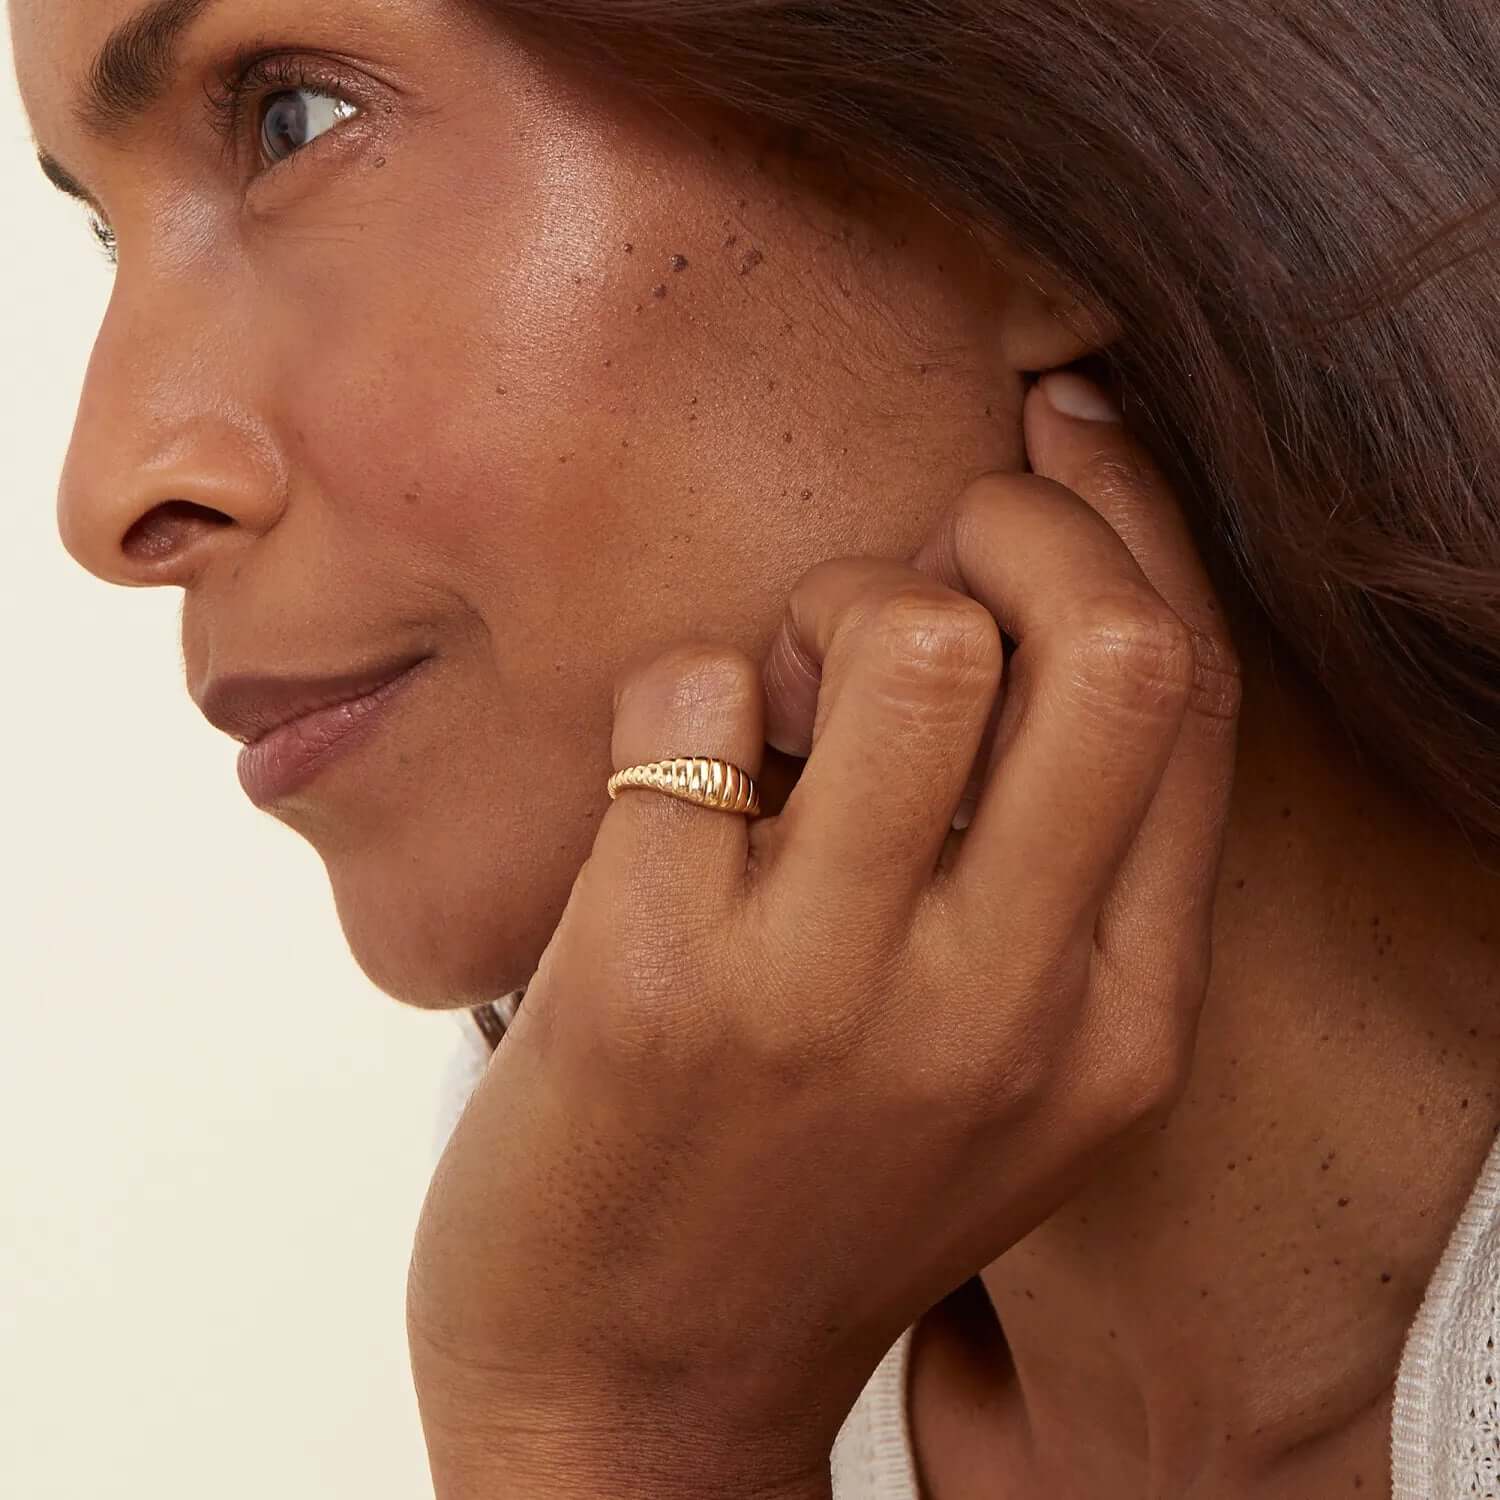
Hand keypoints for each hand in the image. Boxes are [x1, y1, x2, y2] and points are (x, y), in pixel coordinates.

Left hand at [407, 372, 1242, 1499]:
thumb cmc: (810, 1192)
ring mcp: (830, 993)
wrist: (636, 1385)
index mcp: (1119, 1019)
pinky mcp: (655, 977)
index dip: (1131, 525)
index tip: (1059, 436)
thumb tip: (1025, 603)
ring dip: (831, 605)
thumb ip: (1052, 872)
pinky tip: (665, 795)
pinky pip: (694, 698)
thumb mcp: (1002, 1064)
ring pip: (905, 639)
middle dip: (1015, 519)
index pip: (1188, 694)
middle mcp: (1006, 1005)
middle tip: (926, 541)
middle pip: (1103, 642)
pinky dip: (675, 698)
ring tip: (778, 697)